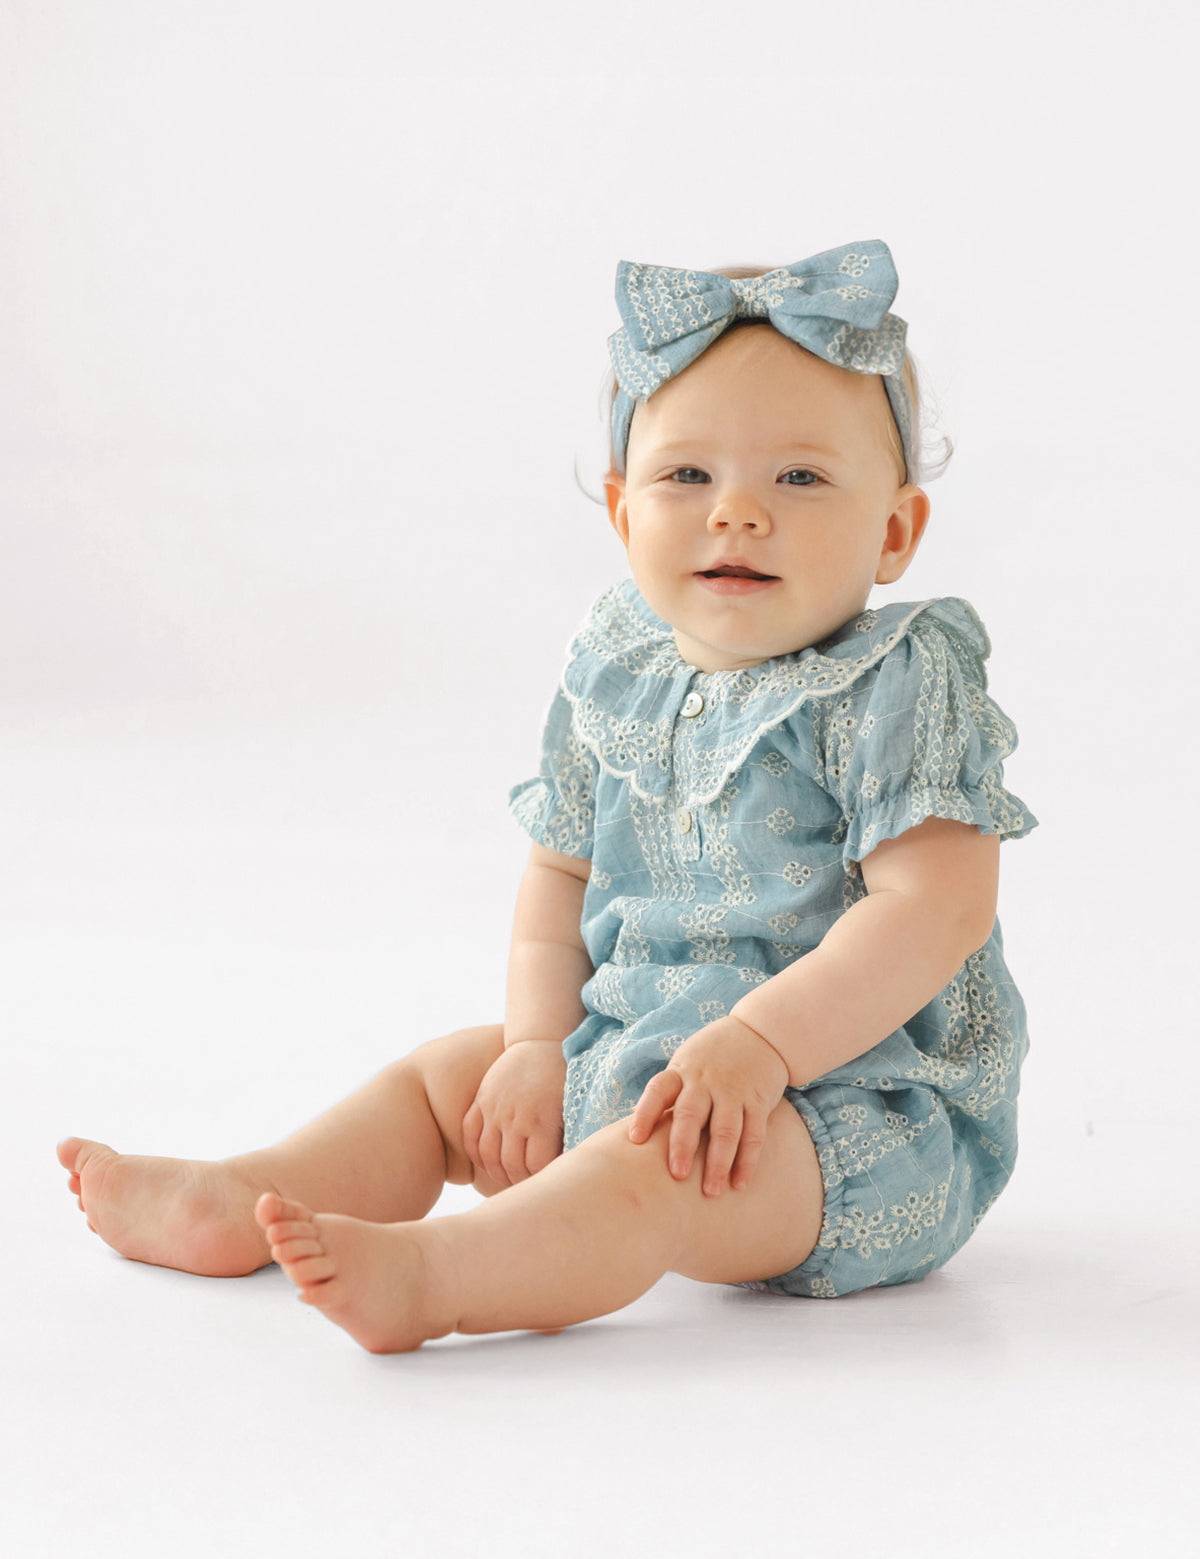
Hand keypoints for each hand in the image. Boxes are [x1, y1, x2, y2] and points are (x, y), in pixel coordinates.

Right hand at [462, 1041, 566, 1187]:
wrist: (541, 1043)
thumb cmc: (563, 1078)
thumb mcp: (571, 1107)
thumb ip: (564, 1138)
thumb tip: (563, 1169)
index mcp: (542, 1121)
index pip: (536, 1167)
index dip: (540, 1180)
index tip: (546, 1183)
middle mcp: (515, 1117)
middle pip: (510, 1165)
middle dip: (518, 1181)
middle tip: (526, 1186)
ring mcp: (495, 1109)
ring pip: (487, 1154)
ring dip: (496, 1171)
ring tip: (507, 1177)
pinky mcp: (481, 1100)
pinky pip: (470, 1134)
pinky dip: (475, 1152)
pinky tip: (486, 1160)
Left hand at [628, 1016, 788, 1197]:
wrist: (759, 1033)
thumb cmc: (711, 1057)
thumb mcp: (685, 1065)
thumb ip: (667, 1095)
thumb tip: (632, 1127)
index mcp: (681, 1072)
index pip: (658, 1090)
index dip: (645, 1113)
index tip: (635, 1139)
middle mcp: (705, 1082)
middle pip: (691, 1115)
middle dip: (683, 1146)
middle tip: (678, 1175)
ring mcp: (733, 1091)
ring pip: (725, 1130)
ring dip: (718, 1163)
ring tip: (711, 1192)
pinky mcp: (758, 1100)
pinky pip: (754, 1134)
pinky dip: (747, 1160)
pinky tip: (740, 1183)